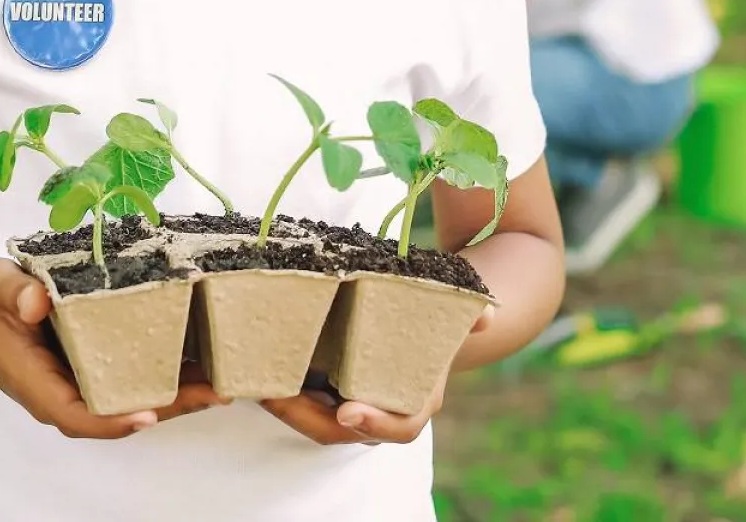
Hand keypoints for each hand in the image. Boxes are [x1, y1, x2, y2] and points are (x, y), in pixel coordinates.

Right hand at [0, 258, 226, 439]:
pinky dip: (164, 376)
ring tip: (222, 385)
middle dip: (166, 409)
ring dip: (175, 397)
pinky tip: (200, 364)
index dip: (112, 420)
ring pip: (130, 401)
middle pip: (116, 415)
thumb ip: (13, 292)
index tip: (148, 414)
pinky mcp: (94, 370)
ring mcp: (81, 384)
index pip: (75, 414)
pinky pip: (131, 381)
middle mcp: (64, 392)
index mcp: (37, 382)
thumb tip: (36, 302)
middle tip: (214, 395)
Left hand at [260, 304, 494, 445]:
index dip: (374, 424)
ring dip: (287, 408)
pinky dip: (283, 392)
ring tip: (258, 384)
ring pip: (316, 421)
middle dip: (306, 417)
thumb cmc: (433, 326)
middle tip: (274, 395)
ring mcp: (352, 406)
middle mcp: (382, 412)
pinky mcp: (328, 393)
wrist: (419, 331)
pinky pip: (304, 402)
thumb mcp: (449, 318)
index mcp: (415, 402)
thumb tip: (488, 313)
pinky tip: (259, 372)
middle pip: (342, 431)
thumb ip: (467, 314)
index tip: (347, 411)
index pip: (399, 428)